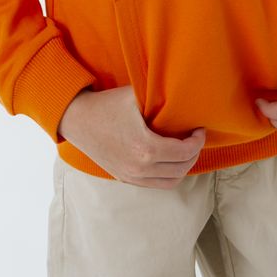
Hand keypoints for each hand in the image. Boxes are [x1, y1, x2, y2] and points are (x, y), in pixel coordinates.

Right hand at [57, 84, 205, 189]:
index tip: (198, 129)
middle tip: (194, 139)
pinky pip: (155, 184)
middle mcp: (140, 168)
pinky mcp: (124, 178)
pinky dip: (167, 174)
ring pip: (170, 182)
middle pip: (181, 169)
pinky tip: (168, 159)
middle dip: (193, 154)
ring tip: (184, 150)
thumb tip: (181, 92)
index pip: (184, 152)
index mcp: (146, 149)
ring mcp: (131, 176)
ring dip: (182, 167)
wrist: (77, 119)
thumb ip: (159, 96)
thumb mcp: (135, 95)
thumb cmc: (106, 104)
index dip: (197, 141)